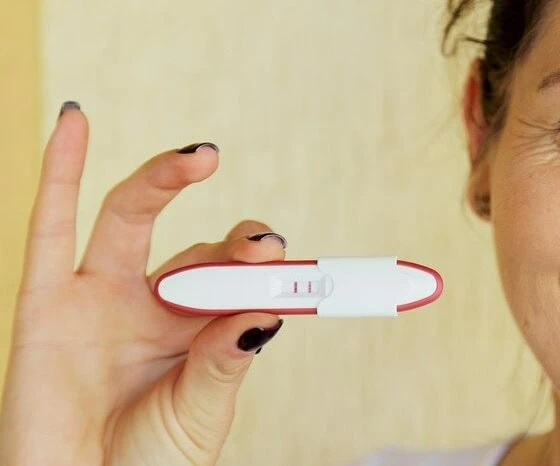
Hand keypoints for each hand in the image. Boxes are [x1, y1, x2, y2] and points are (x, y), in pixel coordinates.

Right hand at [0, 103, 285, 464]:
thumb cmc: (149, 465)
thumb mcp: (202, 412)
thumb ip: (227, 358)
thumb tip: (268, 310)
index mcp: (197, 332)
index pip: (236, 278)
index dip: (261, 266)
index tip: (287, 265)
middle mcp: (151, 307)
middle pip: (194, 249)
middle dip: (230, 241)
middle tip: (261, 245)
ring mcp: (97, 300)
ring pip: (129, 219)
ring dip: (163, 180)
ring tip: (201, 159)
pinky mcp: (45, 305)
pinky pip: (48, 227)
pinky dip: (60, 172)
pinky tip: (74, 121)